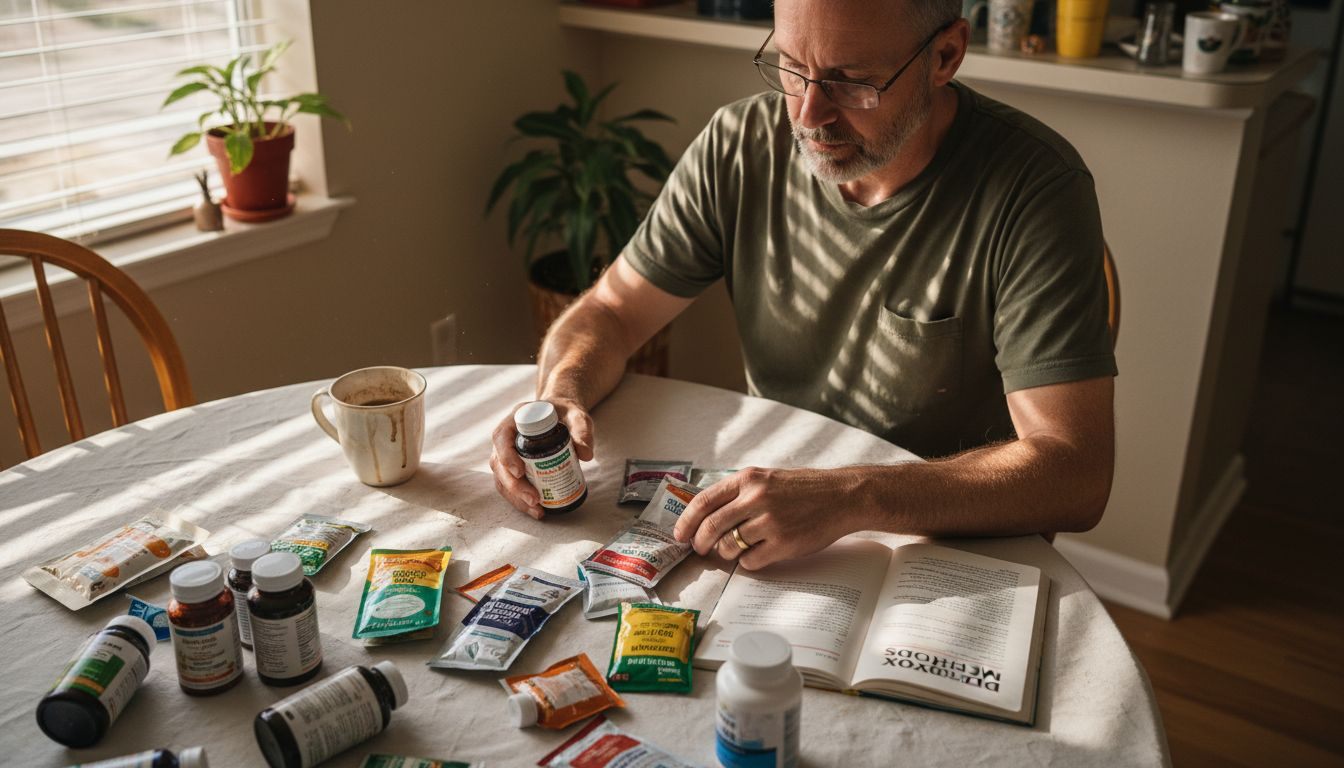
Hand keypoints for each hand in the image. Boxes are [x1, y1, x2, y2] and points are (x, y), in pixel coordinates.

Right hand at [489, 397, 594, 519]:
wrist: (561, 415)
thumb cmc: (565, 413)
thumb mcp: (577, 417)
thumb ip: (582, 430)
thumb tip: (586, 454)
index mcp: (516, 419)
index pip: (501, 436)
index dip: (506, 455)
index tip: (520, 472)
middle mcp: (506, 437)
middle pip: (499, 463)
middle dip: (514, 485)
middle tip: (534, 499)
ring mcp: (506, 454)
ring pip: (501, 478)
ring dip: (515, 497)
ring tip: (536, 510)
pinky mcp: (512, 467)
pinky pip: (509, 486)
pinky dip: (519, 500)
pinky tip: (536, 510)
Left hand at [672, 467, 853, 568]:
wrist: (842, 496)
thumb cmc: (805, 489)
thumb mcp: (768, 478)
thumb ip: (739, 493)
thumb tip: (707, 516)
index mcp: (748, 479)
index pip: (704, 501)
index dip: (687, 521)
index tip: (680, 534)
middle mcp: (756, 498)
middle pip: (711, 528)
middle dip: (700, 543)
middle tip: (700, 549)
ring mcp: (769, 522)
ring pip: (728, 547)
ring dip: (726, 553)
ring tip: (736, 549)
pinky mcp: (783, 543)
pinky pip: (750, 561)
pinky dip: (749, 562)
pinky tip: (759, 553)